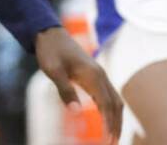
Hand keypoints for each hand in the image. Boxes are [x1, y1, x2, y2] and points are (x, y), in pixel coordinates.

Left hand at [35, 27, 122, 143]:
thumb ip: (65, 90)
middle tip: (112, 144)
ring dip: (115, 119)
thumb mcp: (53, 71)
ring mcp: (99, 75)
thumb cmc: (50, 51)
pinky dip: (111, 110)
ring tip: (112, 137)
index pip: (107, 105)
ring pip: (115, 100)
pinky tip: (106, 120)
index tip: (108, 140)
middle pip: (116, 105)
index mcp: (94, 76)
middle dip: (116, 125)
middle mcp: (101, 76)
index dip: (109, 124)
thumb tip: (77, 112)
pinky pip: (108, 95)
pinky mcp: (95, 76)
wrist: (50, 33)